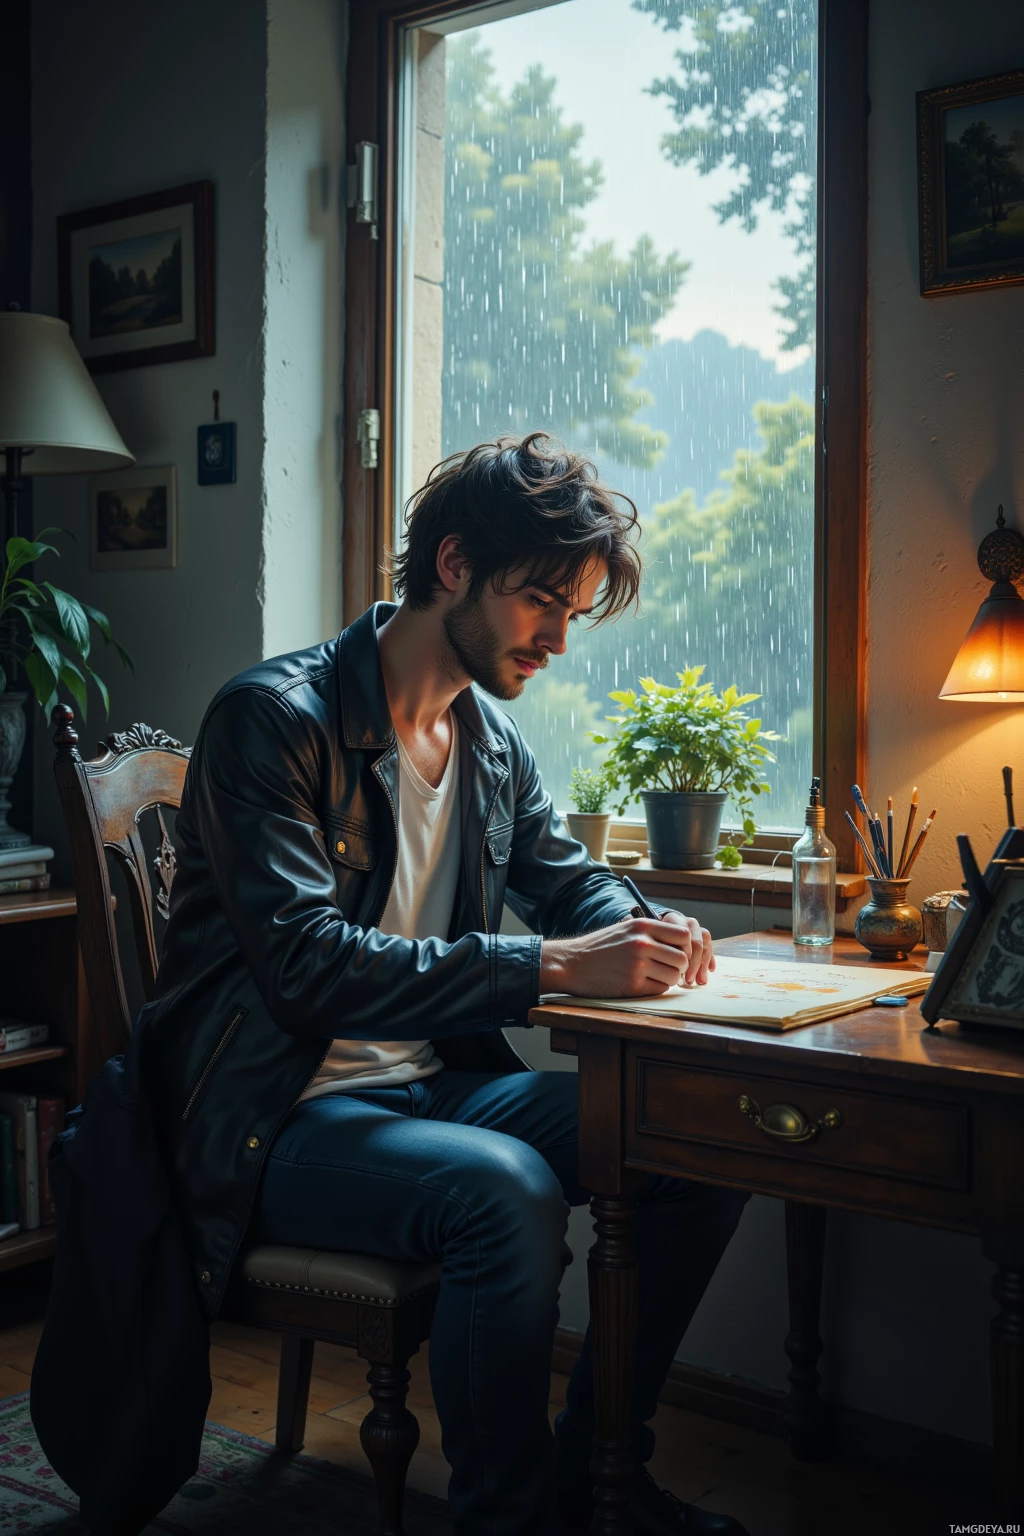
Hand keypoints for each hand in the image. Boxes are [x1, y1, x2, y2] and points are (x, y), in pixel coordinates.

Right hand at [540, 913, 713, 997]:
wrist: (572, 963)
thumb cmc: (600, 947)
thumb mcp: (625, 928)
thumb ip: (651, 931)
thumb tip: (682, 940)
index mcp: (642, 926)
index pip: (684, 935)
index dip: (684, 946)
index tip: (676, 952)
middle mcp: (642, 943)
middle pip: (682, 958)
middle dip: (678, 966)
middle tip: (667, 968)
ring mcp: (638, 966)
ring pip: (673, 976)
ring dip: (667, 979)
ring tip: (653, 976)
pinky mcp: (632, 986)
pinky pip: (660, 990)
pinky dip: (655, 988)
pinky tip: (642, 983)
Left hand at [654, 907, 714, 985]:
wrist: (655, 930)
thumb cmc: (651, 941)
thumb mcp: (653, 943)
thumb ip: (663, 951)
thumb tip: (674, 971)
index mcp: (673, 920)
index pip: (684, 938)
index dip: (684, 956)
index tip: (679, 972)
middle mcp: (687, 922)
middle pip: (696, 943)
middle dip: (694, 964)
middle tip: (689, 980)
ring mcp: (696, 928)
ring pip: (705, 945)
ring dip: (703, 965)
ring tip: (700, 981)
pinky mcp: (702, 936)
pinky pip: (709, 947)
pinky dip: (709, 959)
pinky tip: (710, 970)